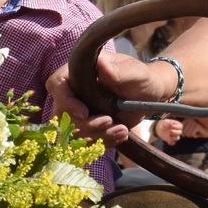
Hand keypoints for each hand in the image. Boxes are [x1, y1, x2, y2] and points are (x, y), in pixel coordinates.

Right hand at [47, 51, 179, 147]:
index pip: (57, 84)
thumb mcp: (135, 73)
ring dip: (96, 135)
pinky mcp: (86, 125)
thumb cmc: (142, 78)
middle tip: (110, 121)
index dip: (66, 101)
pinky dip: (101, 142)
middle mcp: (74, 91)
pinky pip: (83, 141)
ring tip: (121, 130)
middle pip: (60, 113)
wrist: (150, 95)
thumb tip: (102, 66)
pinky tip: (120, 135)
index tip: (85, 112)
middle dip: (85, 124)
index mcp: (80, 71)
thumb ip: (120, 71)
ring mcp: (78, 110)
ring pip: (71, 131)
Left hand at [154, 117, 184, 145]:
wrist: (160, 128)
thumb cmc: (164, 123)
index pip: (180, 126)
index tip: (172, 126)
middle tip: (170, 131)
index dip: (177, 127)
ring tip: (169, 136)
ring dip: (174, 138)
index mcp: (177, 125)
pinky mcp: (171, 140)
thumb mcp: (165, 122)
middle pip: (180, 132)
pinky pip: (173, 143)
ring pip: (177, 138)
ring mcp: (174, 136)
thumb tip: (170, 123)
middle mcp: (177, 131)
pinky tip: (169, 142)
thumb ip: (167, 122)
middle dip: (175, 132)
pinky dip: (171, 143)